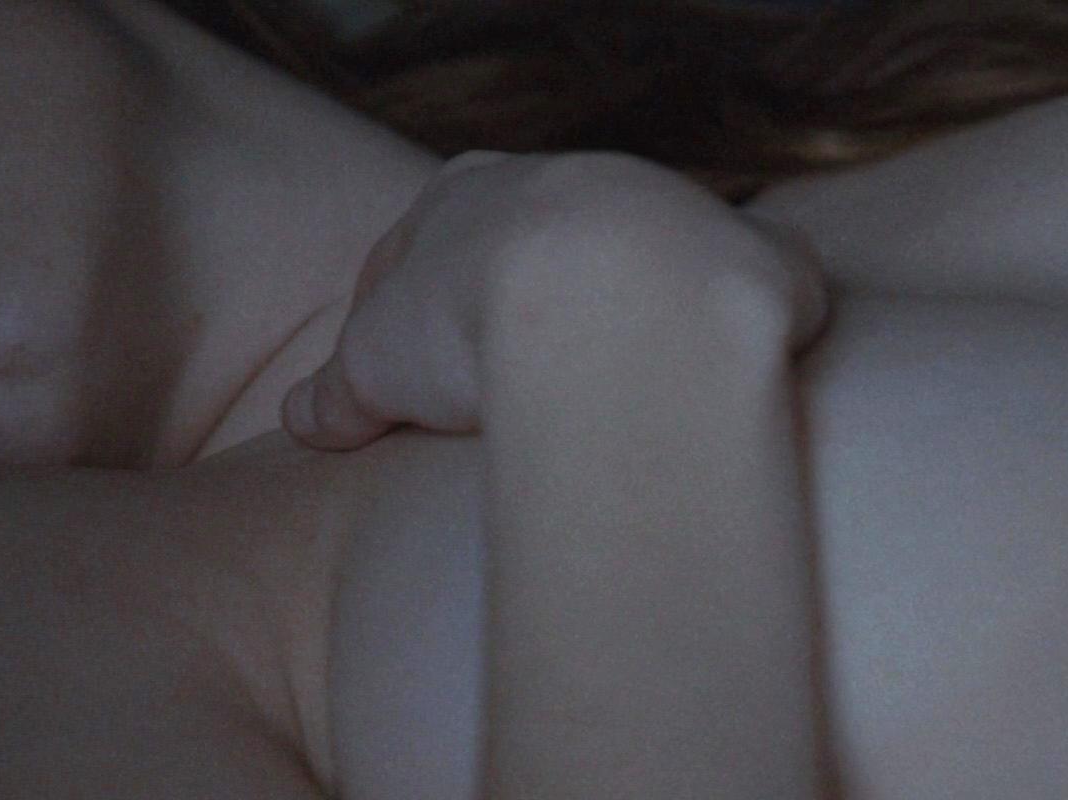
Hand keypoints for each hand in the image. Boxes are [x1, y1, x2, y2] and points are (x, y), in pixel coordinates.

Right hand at [282, 151, 828, 450]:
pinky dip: (750, 334)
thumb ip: (338, 391)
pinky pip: (761, 294)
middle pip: (556, 247)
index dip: (420, 301)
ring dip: (651, 319)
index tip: (422, 361)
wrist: (616, 300)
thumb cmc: (475, 318)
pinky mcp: (764, 263)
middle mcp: (585, 182)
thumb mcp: (373, 366)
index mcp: (475, 188)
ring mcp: (679, 214)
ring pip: (662, 264)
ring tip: (638, 396)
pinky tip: (735, 384)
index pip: (434, 235)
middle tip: (534, 382)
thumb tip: (304, 421)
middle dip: (543, 305)